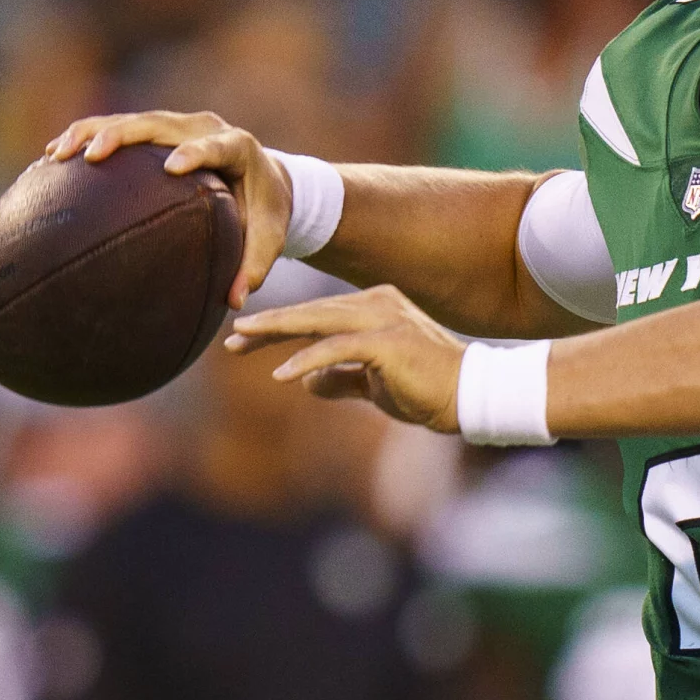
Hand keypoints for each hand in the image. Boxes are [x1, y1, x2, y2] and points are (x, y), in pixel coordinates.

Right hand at [45, 110, 292, 307]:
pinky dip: (86, 137)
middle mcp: (206, 127)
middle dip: (123, 135)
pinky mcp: (159, 129)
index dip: (196, 152)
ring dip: (91, 132)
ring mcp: (180, 124)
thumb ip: (254, 267)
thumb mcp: (269, 239)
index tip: (173, 166)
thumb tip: (234, 303)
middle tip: (91, 155)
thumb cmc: (266, 213)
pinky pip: (119, 127)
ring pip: (132, 119)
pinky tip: (51, 158)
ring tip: (56, 154)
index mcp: (238, 148)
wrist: (266, 178)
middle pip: (160, 123)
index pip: (215, 146)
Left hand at [223, 285, 464, 430]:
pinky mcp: (389, 341)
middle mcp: (378, 303)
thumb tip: (306, 382)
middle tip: (231, 336)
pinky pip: (339, 348)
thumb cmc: (424, 389)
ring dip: (278, 331)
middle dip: (269, 324)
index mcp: (375, 308)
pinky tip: (281, 374)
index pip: (318, 315)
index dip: (279, 327)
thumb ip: (341, 378)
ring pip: (320, 320)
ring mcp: (384, 318)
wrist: (468, 396)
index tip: (243, 340)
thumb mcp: (373, 383)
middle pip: (312, 312)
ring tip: (242, 341)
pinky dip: (308, 360)